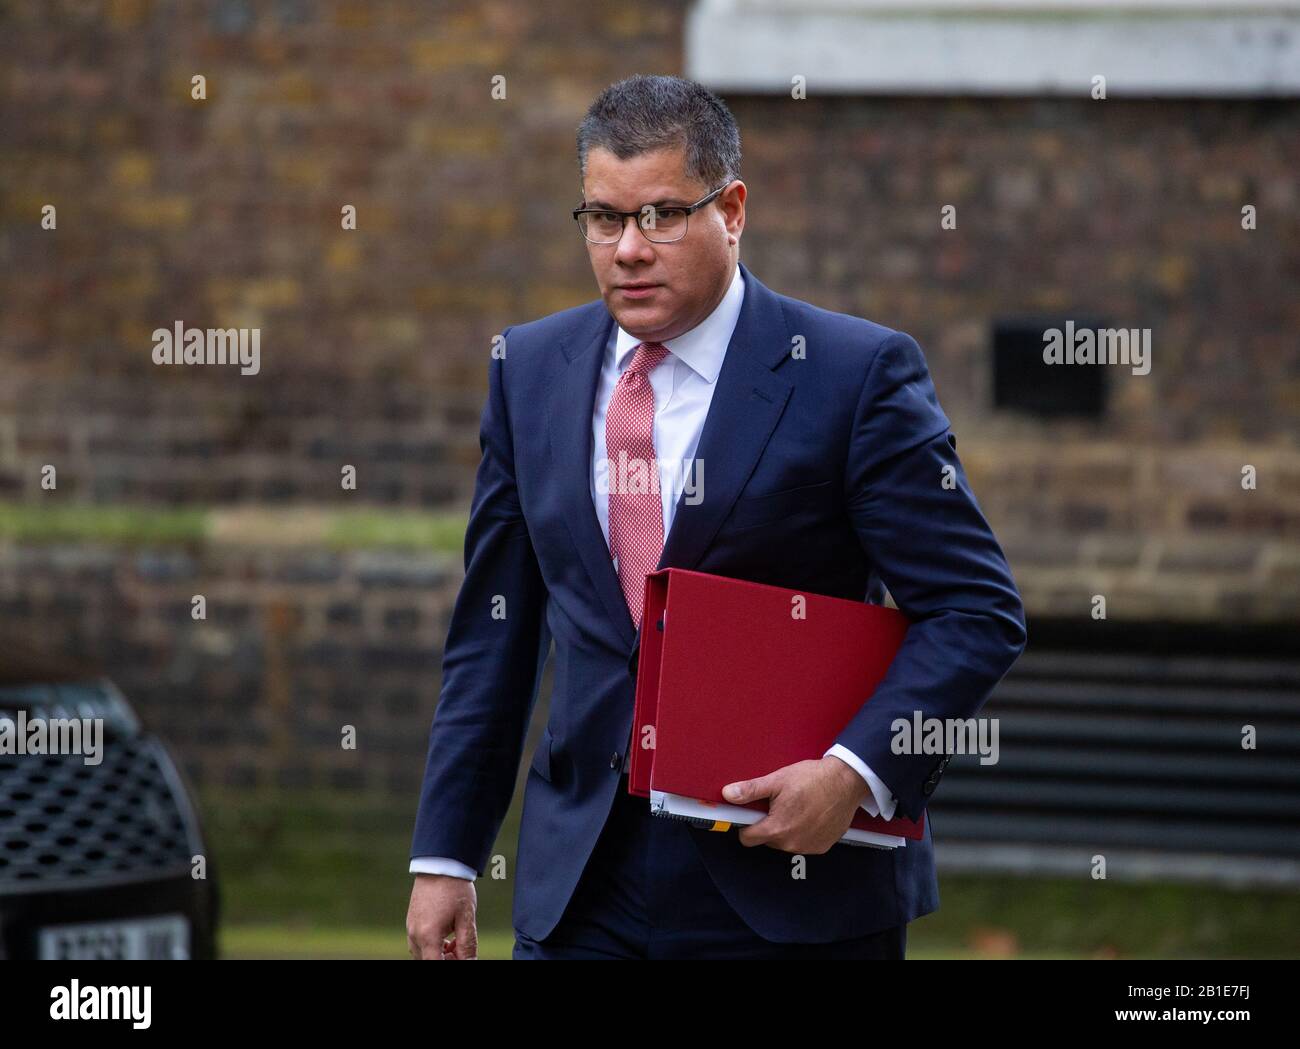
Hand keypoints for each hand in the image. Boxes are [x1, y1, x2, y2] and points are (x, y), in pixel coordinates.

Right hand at [407, 873, 477, 959]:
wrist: (440, 864)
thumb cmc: (455, 888)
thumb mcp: (466, 918)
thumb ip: (467, 944)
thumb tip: (470, 961)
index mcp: (428, 935)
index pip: (435, 964)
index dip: (449, 965)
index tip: (461, 958)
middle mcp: (414, 934)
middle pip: (428, 961)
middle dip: (446, 960)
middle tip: (462, 949)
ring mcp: (410, 928)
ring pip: (423, 953)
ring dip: (438, 954)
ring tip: (456, 941)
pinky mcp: (411, 921)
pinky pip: (419, 942)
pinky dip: (432, 945)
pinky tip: (446, 936)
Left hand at [722, 756, 870, 854]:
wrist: (846, 781)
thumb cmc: (813, 779)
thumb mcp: (777, 780)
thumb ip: (751, 791)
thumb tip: (728, 794)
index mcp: (777, 829)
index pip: (748, 839)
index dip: (746, 825)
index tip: (752, 813)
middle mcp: (791, 844)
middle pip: (767, 840)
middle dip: (768, 824)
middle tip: (779, 804)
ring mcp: (808, 847)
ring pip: (785, 842)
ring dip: (786, 829)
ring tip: (797, 807)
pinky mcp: (822, 846)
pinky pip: (803, 843)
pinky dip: (803, 832)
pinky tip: (810, 815)